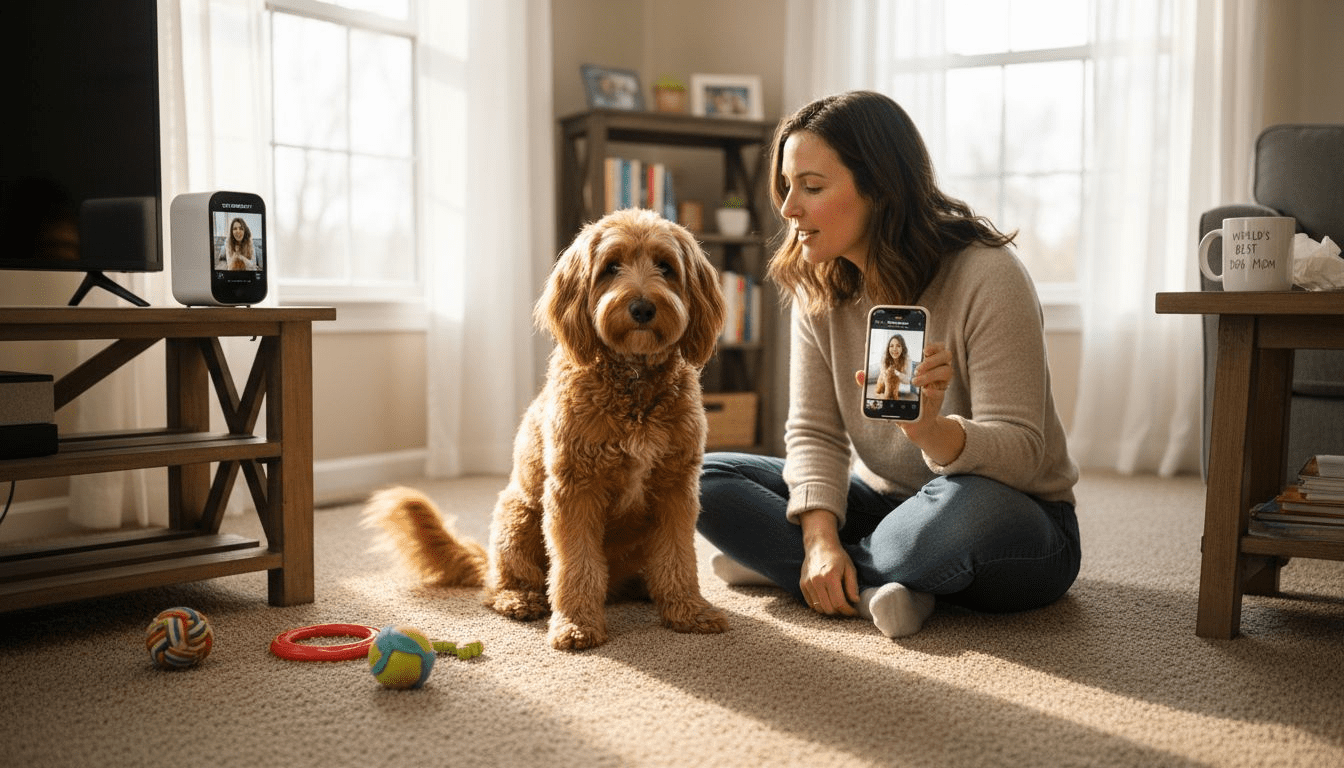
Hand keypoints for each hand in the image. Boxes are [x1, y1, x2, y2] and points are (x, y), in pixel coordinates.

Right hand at [798, 510, 858, 615]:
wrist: (819, 545)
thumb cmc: (837, 556)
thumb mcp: (850, 568)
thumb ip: (853, 586)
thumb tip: (855, 601)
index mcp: (830, 576)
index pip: (839, 603)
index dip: (848, 611)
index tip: (854, 611)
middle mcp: (817, 581)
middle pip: (829, 608)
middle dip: (840, 612)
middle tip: (847, 609)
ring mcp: (808, 583)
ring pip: (819, 608)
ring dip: (830, 610)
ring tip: (837, 605)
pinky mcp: (802, 585)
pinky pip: (811, 604)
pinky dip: (820, 606)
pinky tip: (828, 600)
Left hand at [855, 342, 963, 464]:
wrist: (912, 423)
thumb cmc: (900, 401)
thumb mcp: (886, 390)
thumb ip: (873, 382)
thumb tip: (858, 374)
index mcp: (924, 363)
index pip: (936, 347)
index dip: (934, 345)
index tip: (924, 348)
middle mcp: (935, 371)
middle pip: (946, 356)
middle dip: (932, 360)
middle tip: (917, 368)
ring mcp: (939, 384)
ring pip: (947, 371)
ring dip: (931, 375)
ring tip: (915, 382)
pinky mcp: (940, 397)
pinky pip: (943, 390)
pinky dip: (934, 391)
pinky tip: (924, 393)